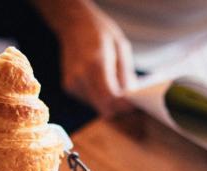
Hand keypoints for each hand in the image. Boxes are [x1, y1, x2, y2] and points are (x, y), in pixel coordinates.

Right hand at [35, 0, 135, 115]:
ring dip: (111, 103)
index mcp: (95, 64)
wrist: (74, 24)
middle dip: (121, 109)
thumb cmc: (100, 33)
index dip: (125, 106)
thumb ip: (126, 75)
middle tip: (133, 102)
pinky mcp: (69, 88)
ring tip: (118, 88)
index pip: (111, 98)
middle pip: (105, 108)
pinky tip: (104, 84)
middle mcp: (80, 77)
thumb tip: (134, 99)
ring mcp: (72, 84)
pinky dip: (101, 98)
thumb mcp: (121, 48)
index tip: (137, 105)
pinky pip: (91, 101)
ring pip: (99, 107)